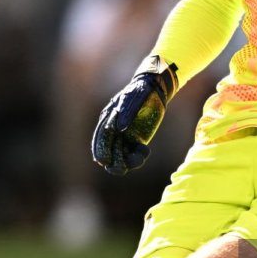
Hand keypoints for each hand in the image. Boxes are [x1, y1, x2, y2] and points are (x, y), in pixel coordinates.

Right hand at [91, 56, 178, 175]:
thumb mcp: (135, 98)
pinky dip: (138, 157)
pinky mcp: (135, 140)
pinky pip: (132, 155)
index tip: (103, 161)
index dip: (100, 150)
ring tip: (141, 155)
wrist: (155, 89)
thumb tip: (119, 128)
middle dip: (114, 162)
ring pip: (120, 156)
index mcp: (109, 118)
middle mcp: (114, 129)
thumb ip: (127, 112)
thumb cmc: (142, 90)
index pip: (101, 137)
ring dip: (128, 161)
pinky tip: (145, 149)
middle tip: (123, 168)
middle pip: (108, 151)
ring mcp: (125, 136)